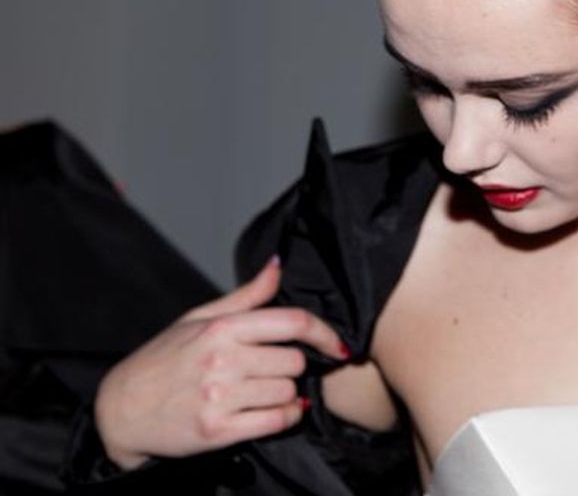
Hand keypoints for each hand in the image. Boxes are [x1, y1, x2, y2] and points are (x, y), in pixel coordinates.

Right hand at [93, 257, 348, 468]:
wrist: (119, 410)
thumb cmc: (163, 360)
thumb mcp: (199, 319)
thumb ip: (246, 296)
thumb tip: (278, 265)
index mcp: (221, 328)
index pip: (292, 322)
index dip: (324, 333)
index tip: (338, 344)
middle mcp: (221, 360)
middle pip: (294, 361)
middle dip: (292, 366)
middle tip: (273, 369)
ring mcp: (219, 397)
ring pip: (288, 391)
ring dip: (287, 393)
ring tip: (265, 390)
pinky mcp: (217, 431)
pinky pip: (276, 422)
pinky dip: (286, 417)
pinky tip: (276, 411)